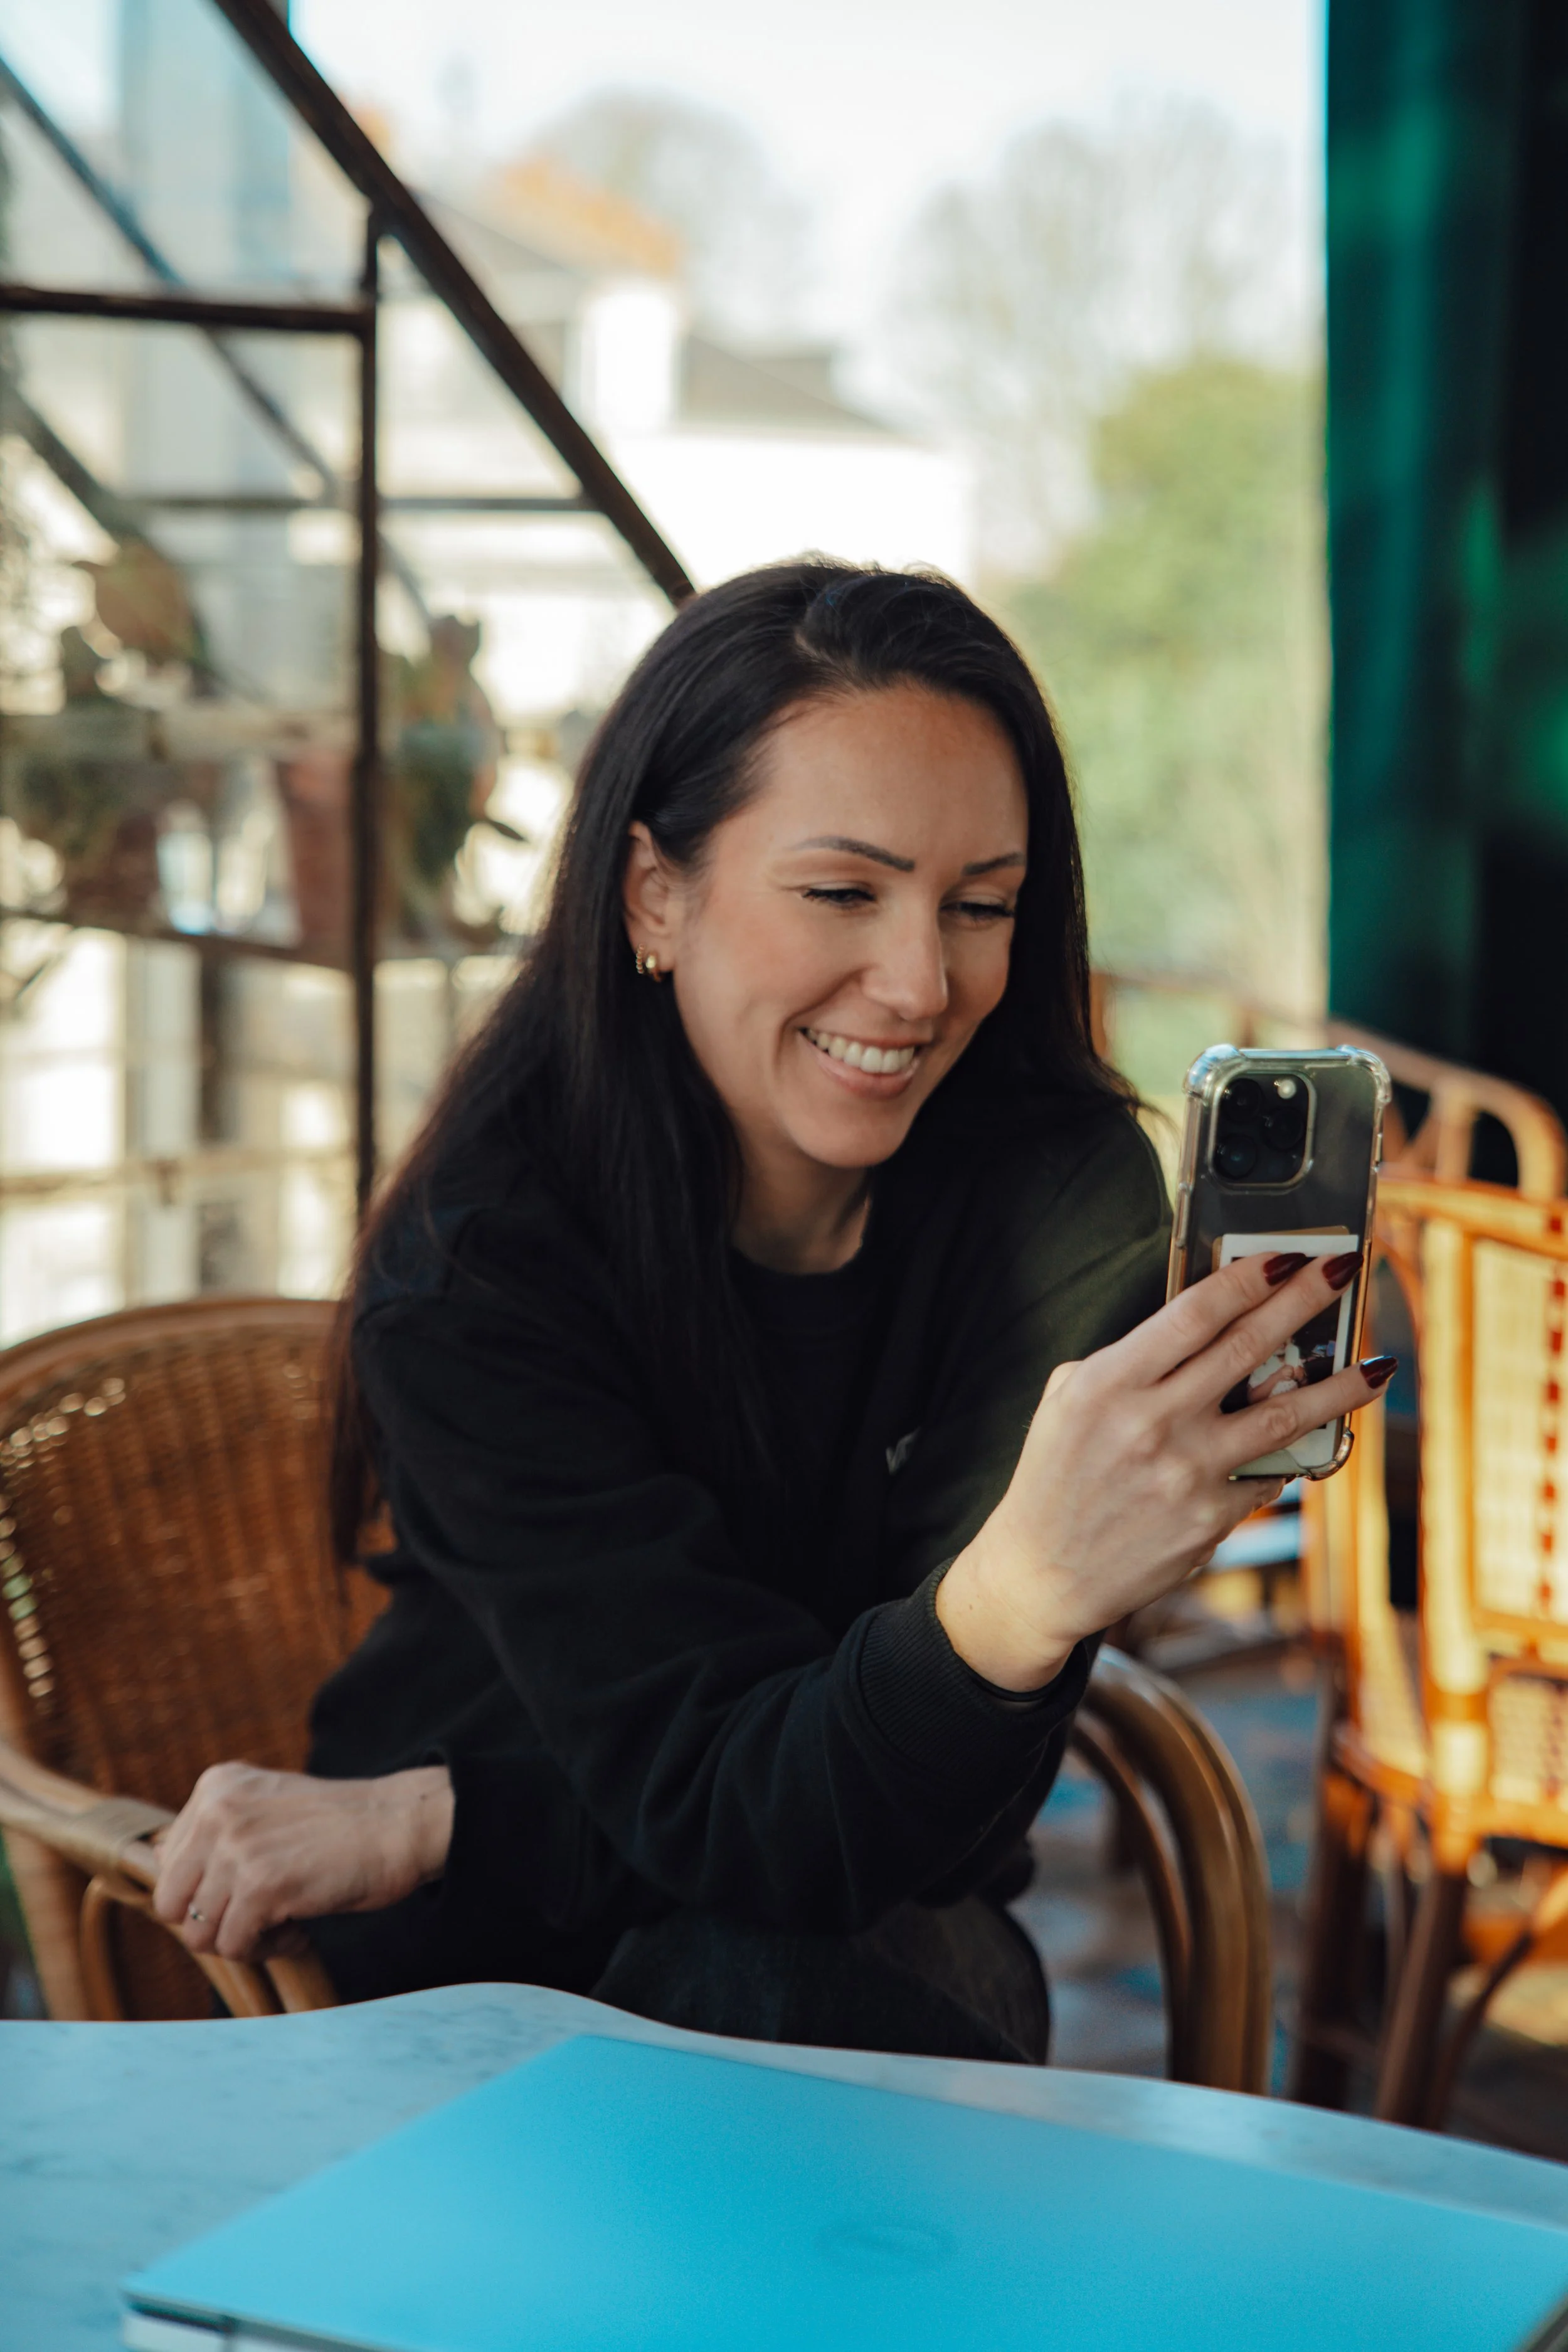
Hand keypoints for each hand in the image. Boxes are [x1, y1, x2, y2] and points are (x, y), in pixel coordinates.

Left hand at [151, 1763, 453, 1964]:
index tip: (251, 1890)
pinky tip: (301, 1932)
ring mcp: (237, 1846)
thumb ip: (217, 1835)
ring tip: (284, 1924)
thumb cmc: (339, 1827)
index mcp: (216, 1785)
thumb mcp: (265, 1809)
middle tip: (259, 1918)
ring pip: (200, 1933)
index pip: (168, 1866)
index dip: (207, 1893)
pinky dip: (269, 1951)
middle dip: (213, 1922)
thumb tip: (164, 1885)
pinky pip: (235, 1946)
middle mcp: (218, 1810)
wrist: (400, 1824)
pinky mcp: (261, 1885)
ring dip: (243, 1940)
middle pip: (172, 1903)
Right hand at [936, 1250, 1392, 1690]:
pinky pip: (1267, 1476)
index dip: (1249, 1278)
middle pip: (1248, 1347)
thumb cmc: (1055, 1475)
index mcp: (1111, 1383)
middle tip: (1345, 1270)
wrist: (1043, 1571)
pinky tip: (1315, 1438)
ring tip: (1379, 1367)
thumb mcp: (1068, 1400)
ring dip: (1339, 1388)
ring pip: (1284, 1417)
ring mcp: (1187, 1474)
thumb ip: (1130, 1361)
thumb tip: (1204, 1332)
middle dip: (1305, 1301)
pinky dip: (1291, 1455)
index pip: (1195, 1313)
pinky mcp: (1209, 1519)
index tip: (1287, 1256)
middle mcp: (1153, 1423)